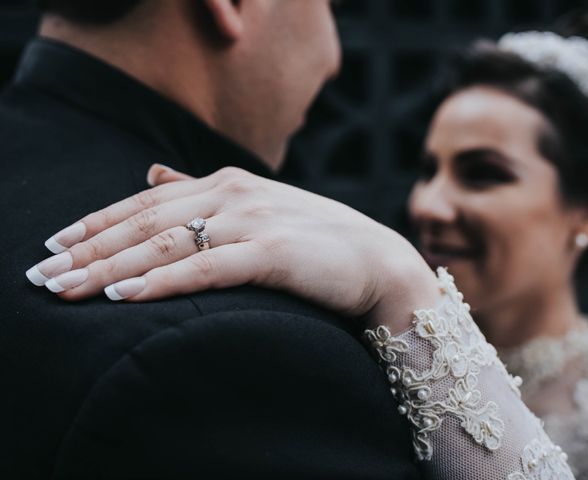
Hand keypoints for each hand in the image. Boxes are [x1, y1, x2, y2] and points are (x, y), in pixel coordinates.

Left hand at [28, 166, 439, 330]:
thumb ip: (202, 190)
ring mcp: (252, 221)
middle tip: (44, 273)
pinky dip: (163, 281)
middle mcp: (233, 195)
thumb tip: (152, 172)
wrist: (378, 261)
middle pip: (146, 223)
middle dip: (90, 249)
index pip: (146, 202)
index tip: (57, 243)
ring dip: (111, 267)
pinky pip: (205, 267)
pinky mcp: (271, 254)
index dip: (98, 222)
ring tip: (67, 288)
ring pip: (167, 244)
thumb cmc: (317, 239)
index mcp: (227, 183)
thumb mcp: (256, 206)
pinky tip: (126, 294)